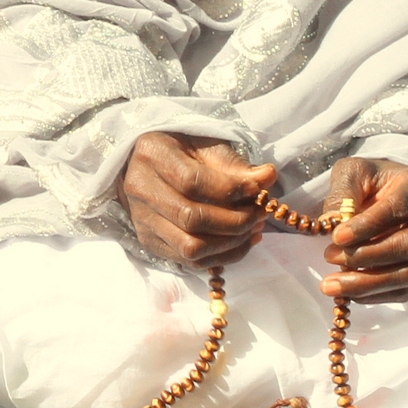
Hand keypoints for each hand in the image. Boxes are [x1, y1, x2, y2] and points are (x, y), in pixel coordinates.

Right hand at [121, 131, 274, 268]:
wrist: (145, 165)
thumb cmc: (181, 152)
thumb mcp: (206, 146)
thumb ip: (235, 164)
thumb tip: (267, 177)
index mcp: (152, 154)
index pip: (192, 181)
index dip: (230, 191)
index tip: (256, 191)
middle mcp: (140, 188)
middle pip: (191, 218)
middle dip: (236, 221)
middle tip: (259, 214)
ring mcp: (142, 219)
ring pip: (190, 247)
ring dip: (231, 243)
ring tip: (252, 229)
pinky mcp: (150, 241)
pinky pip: (190, 261)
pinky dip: (223, 256)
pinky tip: (240, 242)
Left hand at [317, 156, 407, 301]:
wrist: (390, 191)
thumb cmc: (371, 179)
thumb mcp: (353, 171)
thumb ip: (343, 193)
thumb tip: (331, 223)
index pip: (398, 209)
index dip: (368, 226)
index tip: (336, 237)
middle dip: (366, 257)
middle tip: (329, 257)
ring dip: (368, 283)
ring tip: (331, 284)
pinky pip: (407, 290)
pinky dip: (377, 295)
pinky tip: (350, 293)